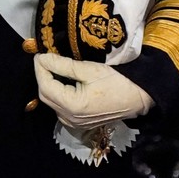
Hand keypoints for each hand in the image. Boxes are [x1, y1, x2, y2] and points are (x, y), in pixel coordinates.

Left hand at [33, 53, 153, 130]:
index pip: (45, 86)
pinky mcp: (78, 123)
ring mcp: (74, 123)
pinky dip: (58, 94)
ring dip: (50, 85)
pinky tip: (63, 82)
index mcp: (73, 106)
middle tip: (46, 59)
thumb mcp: (89, 69)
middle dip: (43, 76)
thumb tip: (42, 58)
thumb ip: (63, 65)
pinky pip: (60, 107)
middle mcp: (70, 119)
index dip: (40, 69)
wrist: (138, 97)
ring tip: (53, 68)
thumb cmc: (118, 81)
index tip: (40, 54)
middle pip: (45, 95)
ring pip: (52, 102)